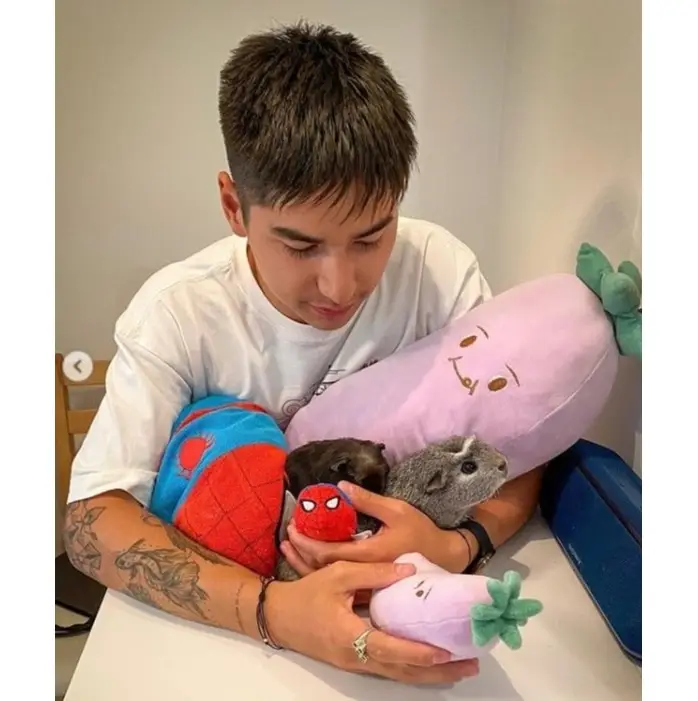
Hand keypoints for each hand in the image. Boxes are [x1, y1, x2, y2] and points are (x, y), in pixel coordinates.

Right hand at [264, 560, 478, 684]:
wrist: (278, 616)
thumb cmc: (306, 594)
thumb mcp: (338, 574)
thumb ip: (374, 573)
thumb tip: (409, 570)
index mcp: (351, 636)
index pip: (391, 648)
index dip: (418, 652)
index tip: (445, 651)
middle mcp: (357, 658)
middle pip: (403, 671)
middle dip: (438, 672)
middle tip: (469, 665)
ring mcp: (356, 664)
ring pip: (399, 674)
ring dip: (430, 674)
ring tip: (460, 668)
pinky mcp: (356, 662)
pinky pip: (390, 669)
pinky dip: (413, 668)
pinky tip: (430, 663)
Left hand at [284, 482, 470, 573]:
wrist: (443, 558)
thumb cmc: (421, 532)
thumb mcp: (397, 510)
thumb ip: (368, 500)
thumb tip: (341, 486)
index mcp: (370, 555)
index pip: (330, 553)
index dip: (308, 542)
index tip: (294, 528)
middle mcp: (364, 573)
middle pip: (323, 568)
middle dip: (302, 550)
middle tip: (288, 532)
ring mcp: (365, 583)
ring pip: (328, 578)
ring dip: (305, 562)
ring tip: (290, 546)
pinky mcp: (368, 586)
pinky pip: (338, 581)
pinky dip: (319, 569)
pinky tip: (309, 558)